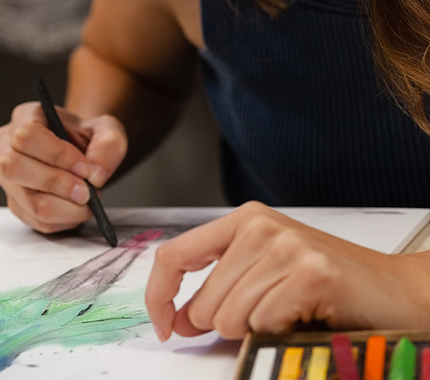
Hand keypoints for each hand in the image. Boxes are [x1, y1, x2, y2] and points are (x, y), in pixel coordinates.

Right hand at [0, 101, 126, 232]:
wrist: (84, 155)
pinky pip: (35, 219)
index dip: (57, 154)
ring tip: (87, 199)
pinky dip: (63, 219)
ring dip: (64, 207)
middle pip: (14, 167)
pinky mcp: (16, 203)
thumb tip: (96, 174)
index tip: (85, 168)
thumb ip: (108, 144)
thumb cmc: (88, 138)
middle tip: (86, 191)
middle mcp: (7, 146)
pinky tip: (77, 208)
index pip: (27, 135)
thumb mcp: (108, 130)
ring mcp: (7, 178)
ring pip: (26, 200)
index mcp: (25, 117)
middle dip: (56, 183)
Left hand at [146, 201, 429, 339]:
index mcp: (245, 219)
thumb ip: (218, 289)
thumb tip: (178, 319)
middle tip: (268, 314)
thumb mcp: (263, 275)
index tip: (163, 324)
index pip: (175, 253)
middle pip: (203, 302)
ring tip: (289, 310)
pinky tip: (306, 314)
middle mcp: (261, 225)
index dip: (159, 295)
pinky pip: (264, 324)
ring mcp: (286, 245)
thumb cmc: (329, 283)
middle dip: (227, 325)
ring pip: (229, 318)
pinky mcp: (309, 273)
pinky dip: (282, 331)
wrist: (393, 289)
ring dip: (257, 329)